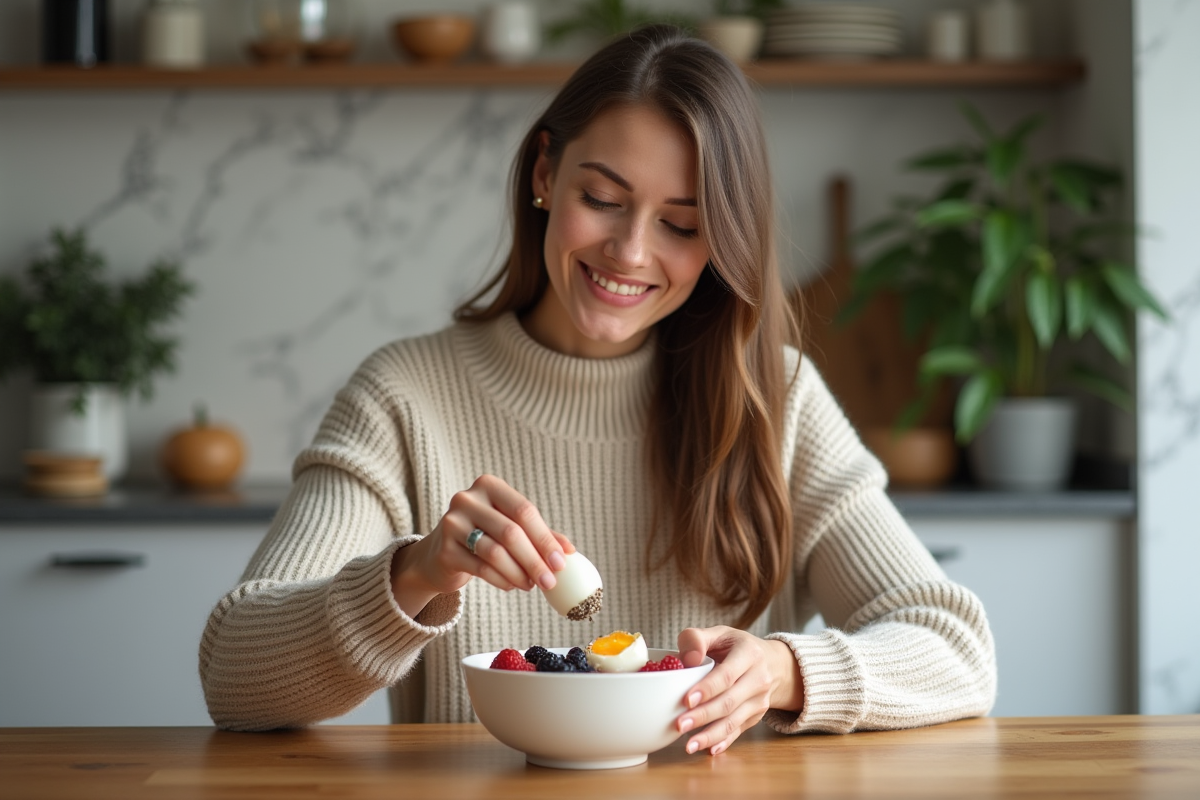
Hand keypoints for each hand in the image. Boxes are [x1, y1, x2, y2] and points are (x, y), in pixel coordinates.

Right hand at [390, 475, 573, 616]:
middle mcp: (467, 499)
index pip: (524, 511)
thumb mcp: (511, 527)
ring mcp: (452, 523)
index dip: (545, 538)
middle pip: (511, 532)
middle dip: (535, 560)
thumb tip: (570, 551)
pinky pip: (481, 568)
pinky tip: (512, 586)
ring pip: (495, 552)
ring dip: (519, 573)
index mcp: (488, 486)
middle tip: (549, 581)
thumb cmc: (484, 536)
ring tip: (531, 585)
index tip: (561, 563)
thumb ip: (539, 535)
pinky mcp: (444, 550)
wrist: (440, 554)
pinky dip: (502, 580)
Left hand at [674, 626, 803, 755]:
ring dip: (710, 735)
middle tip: (679, 725)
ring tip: (688, 745)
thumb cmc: (737, 646)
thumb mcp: (719, 633)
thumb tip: (687, 659)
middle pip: (729, 702)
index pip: (727, 675)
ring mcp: (760, 701)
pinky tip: (708, 749)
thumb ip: (697, 639)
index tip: (687, 700)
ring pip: (734, 721)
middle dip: (703, 716)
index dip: (707, 689)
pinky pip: (738, 731)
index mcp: (749, 654)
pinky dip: (723, 742)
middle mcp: (758, 679)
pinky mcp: (756, 717)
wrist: (772, 663)